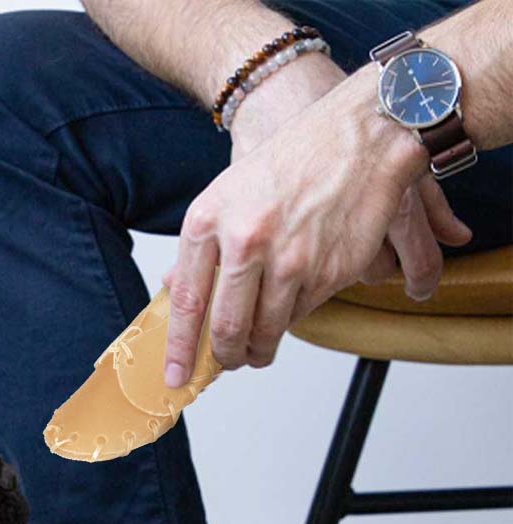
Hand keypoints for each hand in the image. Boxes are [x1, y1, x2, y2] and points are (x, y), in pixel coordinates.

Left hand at [163, 62, 471, 383]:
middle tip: (225, 363)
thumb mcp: (228, 193)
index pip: (186, 302)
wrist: (361, 136)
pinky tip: (291, 303)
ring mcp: (291, 259)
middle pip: (226, 327)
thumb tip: (174, 289)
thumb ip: (202, 247)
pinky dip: (292, 318)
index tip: (175, 375)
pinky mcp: (328, 271)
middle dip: (224, 357)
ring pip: (267, 330)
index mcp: (209, 221)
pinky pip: (301, 314)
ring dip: (259, 349)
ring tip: (257, 348)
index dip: (180, 348)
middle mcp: (246, 241)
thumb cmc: (291, 162)